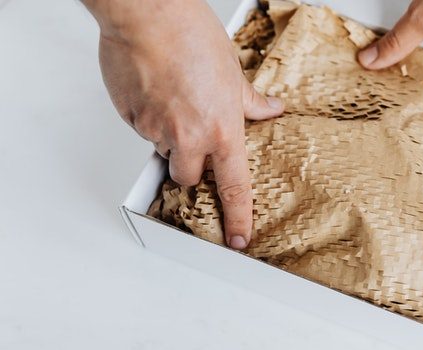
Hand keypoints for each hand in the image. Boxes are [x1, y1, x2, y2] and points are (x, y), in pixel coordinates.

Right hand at [83, 0, 283, 248]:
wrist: (150, 15)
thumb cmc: (192, 35)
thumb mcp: (233, 71)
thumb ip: (250, 101)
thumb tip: (270, 109)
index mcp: (222, 130)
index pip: (234, 186)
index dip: (238, 216)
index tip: (238, 238)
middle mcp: (189, 137)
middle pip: (189, 177)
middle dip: (190, 165)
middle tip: (192, 137)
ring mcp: (156, 129)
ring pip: (162, 150)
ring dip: (168, 137)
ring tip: (173, 98)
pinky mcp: (130, 118)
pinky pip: (140, 129)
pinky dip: (147, 115)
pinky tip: (154, 89)